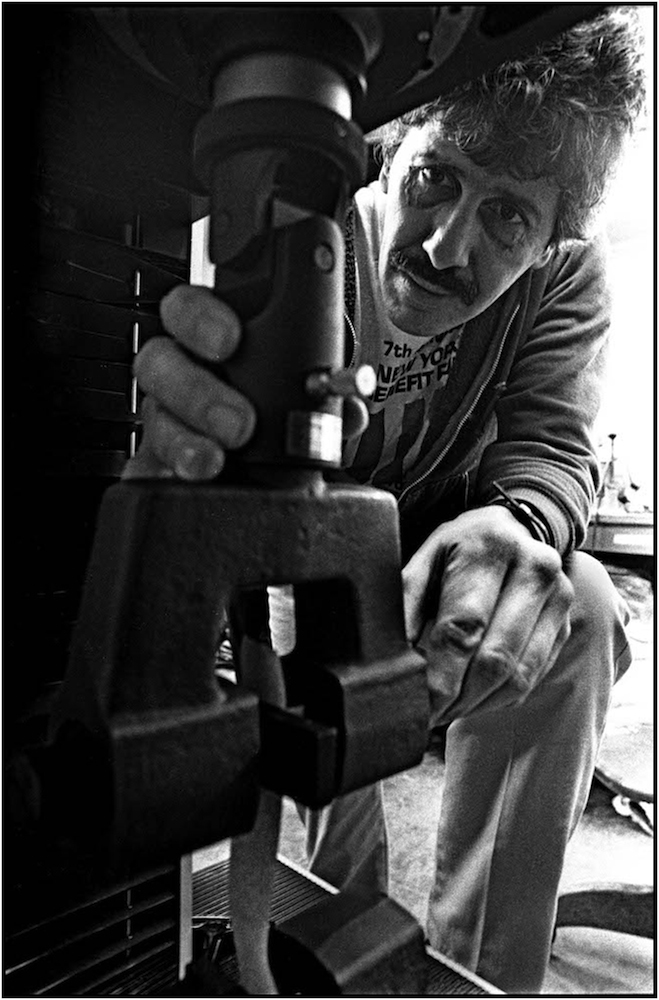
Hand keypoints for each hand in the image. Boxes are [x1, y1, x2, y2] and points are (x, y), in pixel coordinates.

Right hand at [124, 284, 368, 479]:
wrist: (254, 472)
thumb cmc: (272, 413)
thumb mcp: (301, 395)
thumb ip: (324, 397)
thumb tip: (350, 412)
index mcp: (209, 339)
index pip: (188, 309)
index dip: (200, 317)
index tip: (230, 339)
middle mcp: (179, 373)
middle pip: (159, 361)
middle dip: (196, 389)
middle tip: (238, 420)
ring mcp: (163, 418)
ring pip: (154, 417)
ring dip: (186, 438)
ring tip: (216, 459)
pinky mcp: (154, 463)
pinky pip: (147, 466)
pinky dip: (173, 472)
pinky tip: (199, 477)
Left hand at [403, 505, 573, 722]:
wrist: (510, 529)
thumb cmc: (458, 551)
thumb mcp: (423, 563)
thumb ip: (404, 607)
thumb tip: (389, 662)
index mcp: (489, 547)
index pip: (463, 628)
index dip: (440, 677)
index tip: (418, 707)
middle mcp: (533, 568)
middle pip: (494, 658)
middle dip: (458, 698)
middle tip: (430, 715)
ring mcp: (558, 596)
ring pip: (518, 675)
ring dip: (479, 703)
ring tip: (449, 710)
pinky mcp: (566, 621)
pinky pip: (532, 676)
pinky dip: (499, 697)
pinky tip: (474, 698)